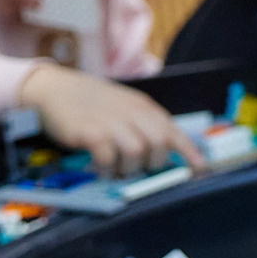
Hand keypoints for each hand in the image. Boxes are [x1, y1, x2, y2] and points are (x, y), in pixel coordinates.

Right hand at [18, 61, 204, 176]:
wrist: (56, 88)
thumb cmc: (94, 104)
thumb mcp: (125, 108)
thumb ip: (143, 125)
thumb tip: (163, 154)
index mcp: (144, 108)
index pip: (173, 131)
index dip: (189, 151)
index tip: (199, 169)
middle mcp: (131, 112)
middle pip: (159, 143)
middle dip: (154, 163)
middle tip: (139, 169)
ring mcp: (110, 121)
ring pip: (137, 152)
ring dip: (130, 167)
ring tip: (117, 169)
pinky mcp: (89, 131)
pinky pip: (108, 156)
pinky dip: (107, 167)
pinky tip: (101, 168)